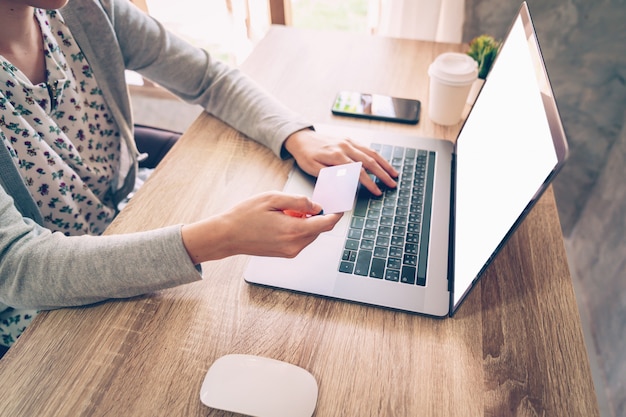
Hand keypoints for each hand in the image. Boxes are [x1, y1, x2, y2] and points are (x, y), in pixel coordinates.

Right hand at [181, 191, 341, 263]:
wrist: (227, 236)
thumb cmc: (245, 215)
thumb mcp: (272, 198)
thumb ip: (298, 201)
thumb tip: (316, 206)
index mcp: (294, 231)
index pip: (326, 224)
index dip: (336, 214)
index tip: (340, 207)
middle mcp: (295, 245)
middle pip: (319, 229)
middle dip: (315, 215)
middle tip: (298, 204)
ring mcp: (290, 252)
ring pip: (310, 234)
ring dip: (305, 222)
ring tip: (284, 212)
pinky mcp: (285, 253)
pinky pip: (300, 239)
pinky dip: (298, 228)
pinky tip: (281, 220)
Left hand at [283, 129, 398, 195]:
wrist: (301, 138)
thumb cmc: (305, 155)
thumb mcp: (312, 168)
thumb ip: (329, 176)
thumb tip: (344, 184)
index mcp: (336, 155)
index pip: (358, 172)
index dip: (369, 183)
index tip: (377, 191)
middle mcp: (345, 147)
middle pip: (369, 162)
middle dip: (382, 174)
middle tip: (392, 184)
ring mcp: (348, 142)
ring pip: (371, 153)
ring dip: (384, 164)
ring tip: (394, 173)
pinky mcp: (349, 140)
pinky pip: (367, 148)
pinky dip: (377, 156)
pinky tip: (383, 162)